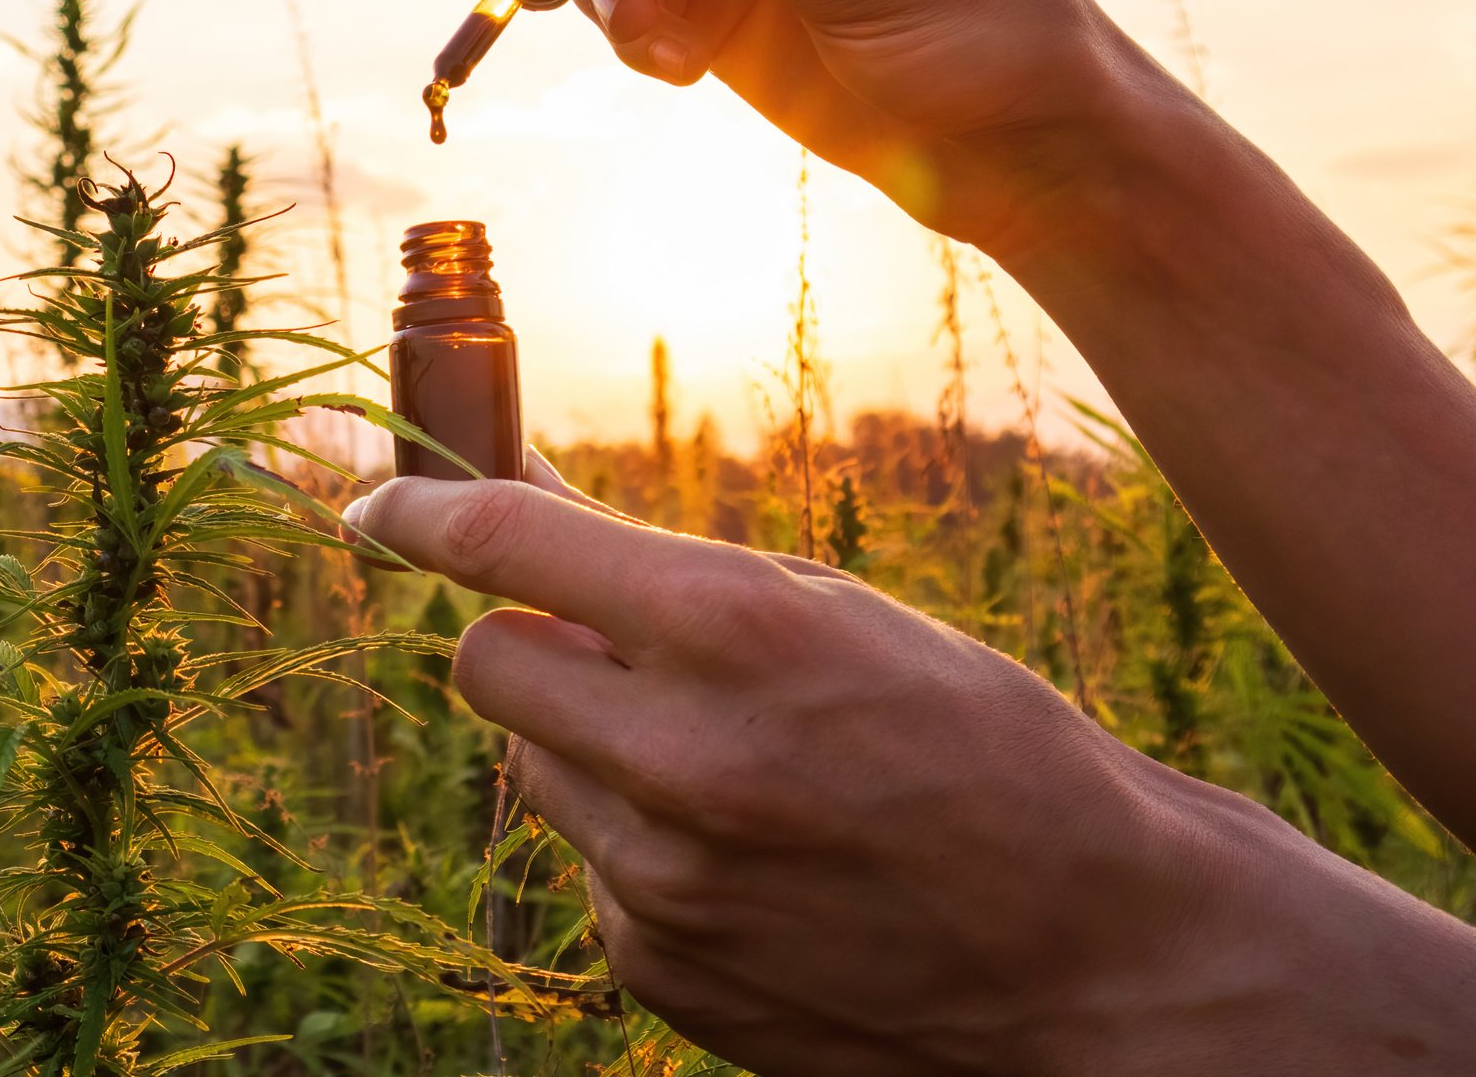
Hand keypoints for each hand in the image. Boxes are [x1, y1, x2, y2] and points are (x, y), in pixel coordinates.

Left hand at [344, 457, 1475, 1074]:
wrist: (1097, 956)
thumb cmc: (990, 751)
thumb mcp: (849, 620)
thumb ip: (681, 585)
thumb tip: (525, 530)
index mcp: (742, 636)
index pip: (510, 544)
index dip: (423, 512)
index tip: (378, 505)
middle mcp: (683, 761)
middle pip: (487, 664)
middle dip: (521, 636)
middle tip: (595, 641)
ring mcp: (663, 883)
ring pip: (536, 768)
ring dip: (594, 746)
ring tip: (724, 767)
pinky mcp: (660, 971)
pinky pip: (590, 869)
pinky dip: (637, 846)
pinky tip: (748, 859)